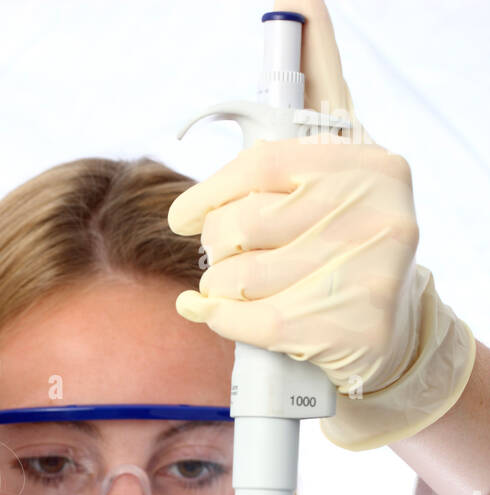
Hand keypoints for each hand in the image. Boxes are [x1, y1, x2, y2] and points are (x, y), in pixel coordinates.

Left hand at [167, 0, 474, 450]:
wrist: (388, 330)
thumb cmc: (343, 239)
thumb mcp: (334, 164)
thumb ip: (317, 87)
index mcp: (368, 162)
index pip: (261, 166)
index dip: (209, 195)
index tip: (182, 217)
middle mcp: (378, 211)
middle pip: (244, 226)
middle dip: (217, 248)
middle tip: (224, 259)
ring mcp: (372, 271)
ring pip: (243, 277)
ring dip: (220, 290)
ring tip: (233, 291)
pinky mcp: (357, 328)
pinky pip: (257, 323)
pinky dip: (224, 323)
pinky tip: (216, 315)